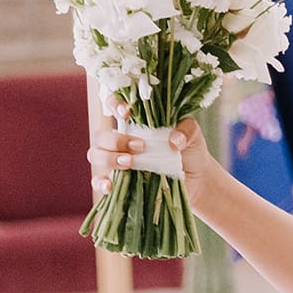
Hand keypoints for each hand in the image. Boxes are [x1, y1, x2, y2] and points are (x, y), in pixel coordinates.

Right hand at [89, 107, 205, 195]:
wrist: (196, 177)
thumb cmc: (189, 149)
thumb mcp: (192, 134)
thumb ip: (186, 130)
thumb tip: (174, 140)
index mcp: (135, 123)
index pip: (114, 106)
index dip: (115, 106)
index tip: (127, 113)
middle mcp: (121, 140)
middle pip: (101, 135)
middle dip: (115, 140)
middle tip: (140, 147)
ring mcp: (117, 161)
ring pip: (96, 155)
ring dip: (109, 158)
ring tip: (130, 163)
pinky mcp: (119, 181)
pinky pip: (99, 181)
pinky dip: (100, 183)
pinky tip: (110, 186)